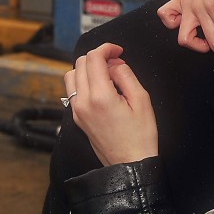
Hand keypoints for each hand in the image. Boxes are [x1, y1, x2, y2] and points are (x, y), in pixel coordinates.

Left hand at [64, 43, 158, 166]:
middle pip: (80, 63)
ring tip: (107, 74)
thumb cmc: (140, 135)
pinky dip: (83, 82)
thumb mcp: (142, 100)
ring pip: (71, 76)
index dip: (106, 48)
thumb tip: (115, 63)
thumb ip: (126, 75)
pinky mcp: (77, 118)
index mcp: (100, 96)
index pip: (93, 58)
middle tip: (116, 62)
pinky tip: (101, 88)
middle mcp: (83, 102)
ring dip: (87, 68)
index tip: (118, 50)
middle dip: (98, 57)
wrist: (130, 164)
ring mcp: (77, 111)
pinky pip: (73, 90)